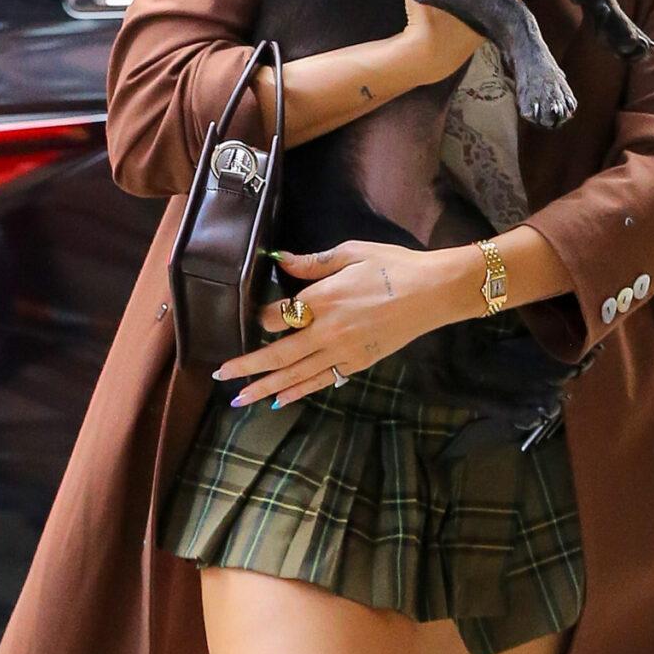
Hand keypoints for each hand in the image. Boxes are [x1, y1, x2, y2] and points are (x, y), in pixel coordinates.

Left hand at [215, 241, 470, 405]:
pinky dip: (299, 392)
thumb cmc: (393, 266)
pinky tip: (279, 400)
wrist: (433, 292)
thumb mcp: (350, 252)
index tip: (252, 317)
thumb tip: (279, 260)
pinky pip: (322, 381)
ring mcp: (343, 352)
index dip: (259, 318)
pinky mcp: (358, 363)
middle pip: (277, 354)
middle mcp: (327, 331)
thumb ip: (311, 263)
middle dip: (246, 366)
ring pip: (295, 375)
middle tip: (220, 375)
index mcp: (322, 300)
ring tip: (240, 399)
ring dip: (265, 387)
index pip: (276, 316)